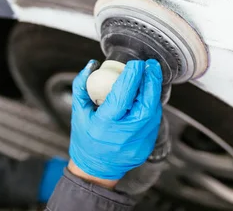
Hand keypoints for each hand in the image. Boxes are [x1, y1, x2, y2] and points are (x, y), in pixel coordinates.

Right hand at [69, 59, 162, 182]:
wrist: (96, 168)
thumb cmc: (86, 139)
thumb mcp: (78, 112)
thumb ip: (82, 86)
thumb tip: (92, 65)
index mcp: (105, 124)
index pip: (122, 95)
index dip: (132, 77)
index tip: (136, 64)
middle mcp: (124, 134)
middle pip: (145, 103)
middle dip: (151, 81)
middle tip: (151, 65)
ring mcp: (138, 142)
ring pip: (153, 111)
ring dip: (154, 91)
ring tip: (150, 77)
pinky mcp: (148, 146)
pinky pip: (154, 120)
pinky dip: (153, 105)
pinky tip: (149, 95)